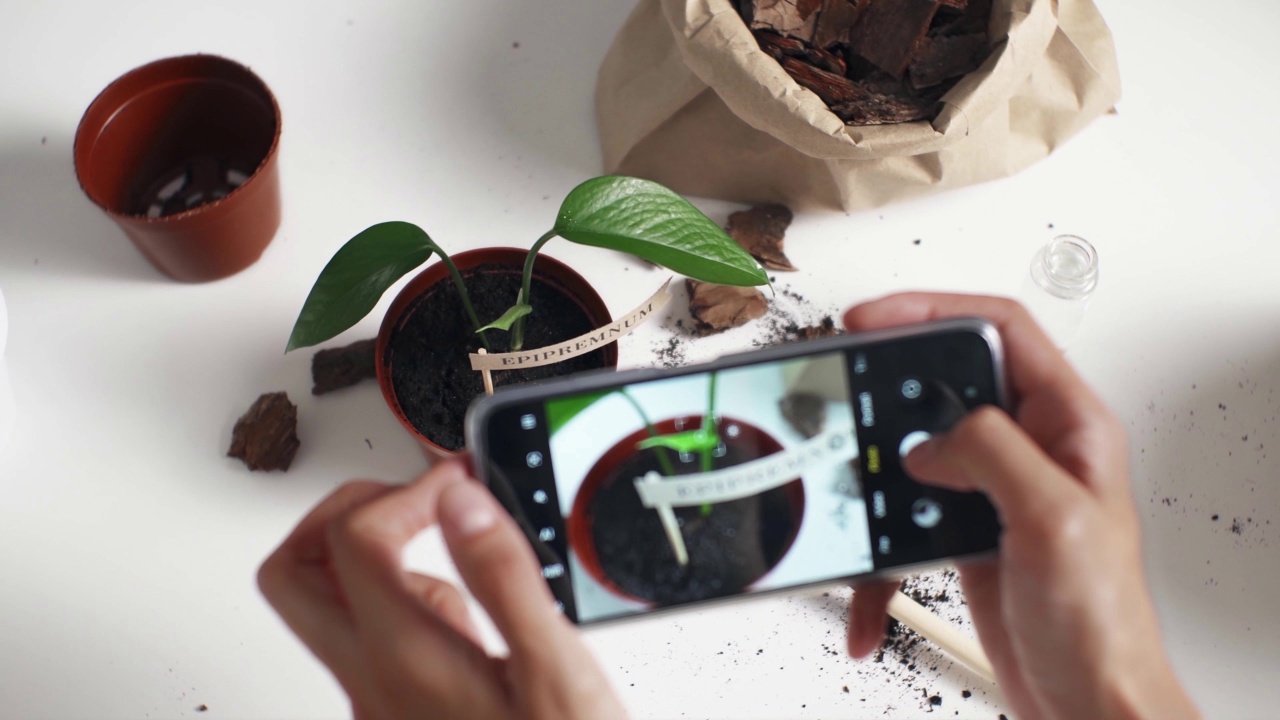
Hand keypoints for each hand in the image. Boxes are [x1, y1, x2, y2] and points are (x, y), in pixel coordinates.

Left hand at [257, 460, 625, 719]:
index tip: (458, 486)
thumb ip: (503, 576)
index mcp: (407, 658)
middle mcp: (373, 683)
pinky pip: (367, 637)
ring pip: (323, 606)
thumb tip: (458, 501)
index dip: (407, 491)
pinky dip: (398, 596)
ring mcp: (376, 701)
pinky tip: (460, 603)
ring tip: (439, 540)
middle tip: (405, 499)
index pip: (354, 539)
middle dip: (342, 513)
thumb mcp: (555, 667)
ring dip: (365, 553)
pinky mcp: (397, 710)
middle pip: (293, 575)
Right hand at [842, 293, 1197, 719]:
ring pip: (911, 451)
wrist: (1085, 699)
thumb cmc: (1100, 622)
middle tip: (838, 386)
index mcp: (1068, 424)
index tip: (873, 318)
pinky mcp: (961, 531)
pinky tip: (867, 587)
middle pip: (942, 383)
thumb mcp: (1054, 518)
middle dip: (886, 390)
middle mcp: (1029, 447)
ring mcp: (991, 489)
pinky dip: (875, 558)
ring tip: (846, 492)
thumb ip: (992, 453)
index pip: (1001, 328)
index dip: (932, 309)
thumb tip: (934, 437)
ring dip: (873, 481)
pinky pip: (901, 521)